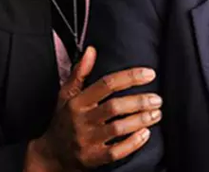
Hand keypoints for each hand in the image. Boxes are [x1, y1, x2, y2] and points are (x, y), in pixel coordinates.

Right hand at [25, 46, 161, 170]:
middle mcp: (82, 120)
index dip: (130, 77)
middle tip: (157, 99)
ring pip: (118, 128)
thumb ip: (80, 72)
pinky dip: (133, 143)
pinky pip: (116, 152)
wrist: (51, 155)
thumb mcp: (66, 95)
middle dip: (139, 101)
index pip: (106, 84)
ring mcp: (87, 140)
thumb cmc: (63, 120)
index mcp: (77, 102)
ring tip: (156, 114)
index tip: (149, 74)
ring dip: (140, 120)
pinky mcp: (93, 158)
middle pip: (114, 107)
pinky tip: (145, 134)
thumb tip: (91, 50)